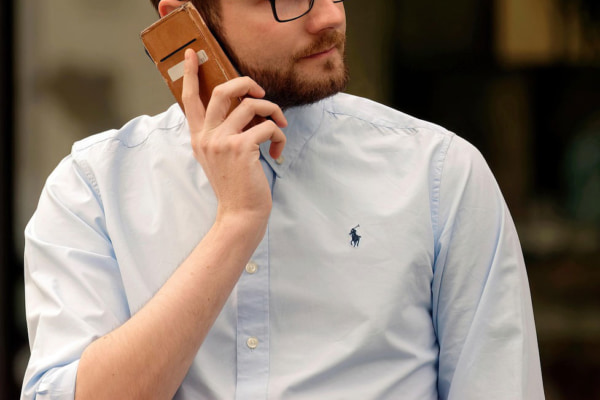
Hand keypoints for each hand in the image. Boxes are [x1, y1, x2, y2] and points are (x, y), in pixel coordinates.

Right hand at [181, 48, 286, 224]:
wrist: (241, 214)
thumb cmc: (237, 186)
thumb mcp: (222, 157)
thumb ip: (224, 133)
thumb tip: (247, 107)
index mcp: (199, 138)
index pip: (189, 100)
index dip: (192, 74)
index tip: (192, 53)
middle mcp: (207, 136)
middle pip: (223, 91)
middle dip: (246, 83)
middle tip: (260, 92)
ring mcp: (222, 141)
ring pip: (251, 105)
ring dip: (272, 112)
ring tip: (280, 127)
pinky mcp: (241, 147)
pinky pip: (267, 126)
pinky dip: (279, 134)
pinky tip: (277, 150)